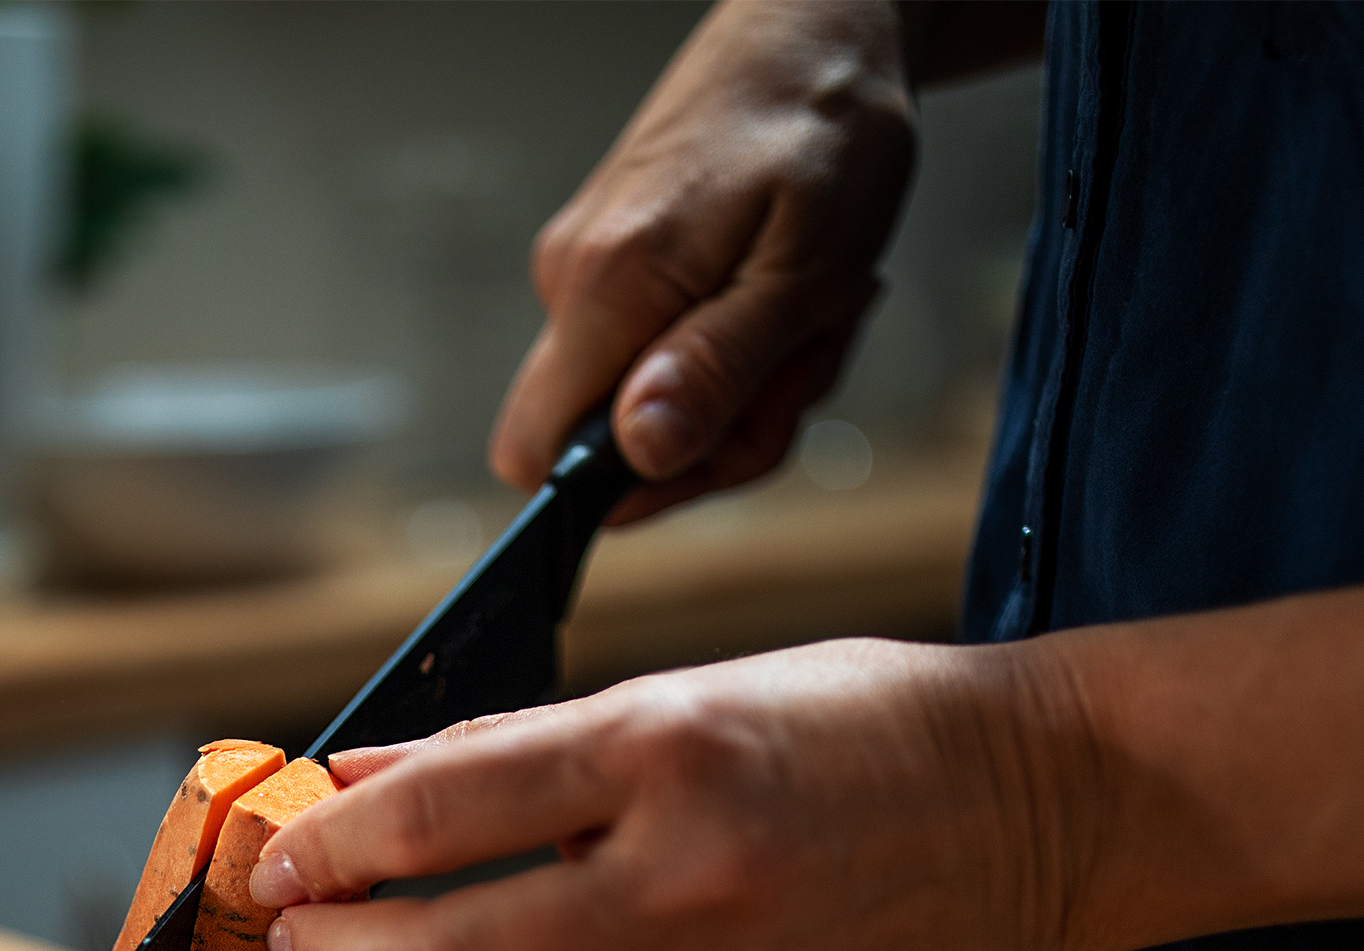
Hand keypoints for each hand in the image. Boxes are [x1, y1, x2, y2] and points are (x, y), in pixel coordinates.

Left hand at [245, 642, 1093, 950]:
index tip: (277, 856)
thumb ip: (522, 748)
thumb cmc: (866, 720)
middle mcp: (686, 868)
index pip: (447, 807)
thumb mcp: (691, 685)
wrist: (1047, 802)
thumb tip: (371, 782)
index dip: (333, 844)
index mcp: (666, 746)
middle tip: (289, 941)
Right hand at [490, 0, 919, 518]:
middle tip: (799, 355)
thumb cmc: (826, 130)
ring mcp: (587, 270)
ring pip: (650, 400)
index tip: (719, 441)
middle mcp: (572, 283)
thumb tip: (638, 455)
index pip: (537, 457)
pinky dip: (732, 343)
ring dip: (745, 381)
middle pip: (610, 444)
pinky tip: (778, 290)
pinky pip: (661, 352)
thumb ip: (717, 369)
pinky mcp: (612, 261)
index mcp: (608, 289)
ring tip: (805, 305)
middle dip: (722, 429)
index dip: (624, 490)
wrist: (817, 24)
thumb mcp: (804, 272)